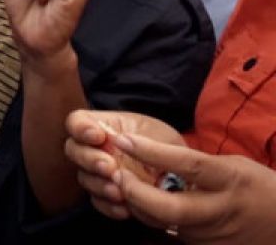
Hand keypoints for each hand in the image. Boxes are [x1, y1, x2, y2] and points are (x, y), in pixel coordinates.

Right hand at [64, 109, 181, 220]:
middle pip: (73, 150)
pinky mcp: (106, 196)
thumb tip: (121, 141)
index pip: (77, 121)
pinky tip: (124, 207)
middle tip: (110, 167)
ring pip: (84, 177)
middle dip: (89, 159)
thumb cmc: (168, 147)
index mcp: (103, 126)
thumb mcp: (161, 136)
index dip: (80, 128)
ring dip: (99, 184)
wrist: (182, 175)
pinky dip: (109, 206)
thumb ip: (142, 139)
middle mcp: (94, 148)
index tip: (97, 136)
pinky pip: (98, 202)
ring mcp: (98, 173)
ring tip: (119, 190)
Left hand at [110, 131, 275, 242]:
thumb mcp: (235, 166)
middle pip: (170, 208)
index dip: (152, 152)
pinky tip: (138, 203)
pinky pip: (168, 235)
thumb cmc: (258, 188)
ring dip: (136, 204)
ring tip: (120, 184)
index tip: (124, 139)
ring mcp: (213, 236)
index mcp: (231, 180)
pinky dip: (149, 218)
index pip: (188, 164)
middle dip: (135, 192)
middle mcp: (221, 211)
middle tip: (116, 172)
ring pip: (162, 224)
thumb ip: (198, 163)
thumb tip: (151, 153)